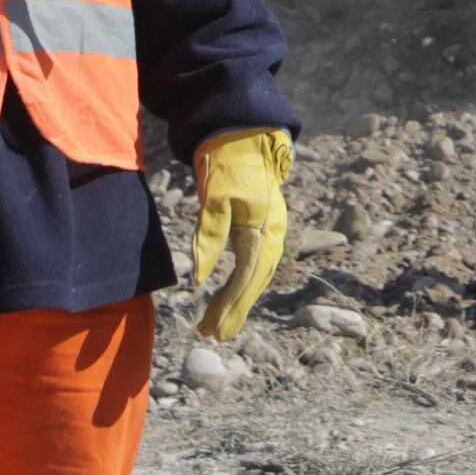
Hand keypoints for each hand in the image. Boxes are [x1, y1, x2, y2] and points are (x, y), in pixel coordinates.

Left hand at [184, 128, 292, 340]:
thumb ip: (209, 236)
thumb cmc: (229, 164)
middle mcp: (274, 236)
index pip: (247, 276)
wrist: (248, 137)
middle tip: (212, 337)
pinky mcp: (266, 231)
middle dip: (234, 312)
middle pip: (254, 283)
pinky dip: (242, 287)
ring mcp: (273, 234)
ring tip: (215, 327)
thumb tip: (200, 278)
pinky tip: (229, 299)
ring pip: (256, 277)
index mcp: (264, 228)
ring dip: (237, 303)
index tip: (213, 327)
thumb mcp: (215, 197)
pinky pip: (256, 267)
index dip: (230, 304)